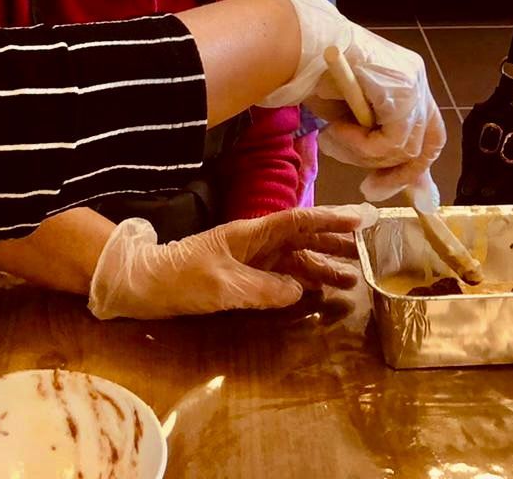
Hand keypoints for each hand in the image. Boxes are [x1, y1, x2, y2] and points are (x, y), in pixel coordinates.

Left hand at [86, 204, 374, 319]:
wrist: (146, 286)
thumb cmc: (182, 278)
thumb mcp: (223, 285)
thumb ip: (263, 288)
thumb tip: (298, 290)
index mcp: (252, 233)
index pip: (298, 221)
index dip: (329, 220)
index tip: (358, 220)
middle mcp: (256, 243)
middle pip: (302, 239)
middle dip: (334, 244)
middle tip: (366, 254)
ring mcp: (251, 260)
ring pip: (295, 260)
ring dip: (322, 267)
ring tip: (351, 280)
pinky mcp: (244, 278)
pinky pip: (281, 278)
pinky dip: (302, 283)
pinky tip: (318, 292)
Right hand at [236, 0, 444, 196]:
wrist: (297, 48)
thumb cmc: (313, 76)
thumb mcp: (350, 116)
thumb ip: (374, 139)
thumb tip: (393, 177)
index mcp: (407, 82)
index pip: (428, 133)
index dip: (412, 167)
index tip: (384, 185)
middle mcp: (416, 80)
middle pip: (427, 143)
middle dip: (397, 174)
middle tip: (368, 188)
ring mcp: (412, 83)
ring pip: (405, 147)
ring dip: (364, 153)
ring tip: (334, 137)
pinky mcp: (402, 91)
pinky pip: (390, 141)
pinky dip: (360, 145)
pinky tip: (336, 129)